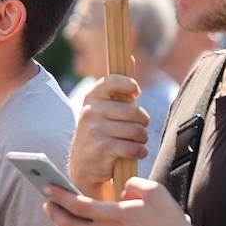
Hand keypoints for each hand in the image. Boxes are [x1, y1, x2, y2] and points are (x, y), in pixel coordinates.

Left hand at [43, 177, 204, 225]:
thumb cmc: (170, 221)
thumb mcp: (154, 191)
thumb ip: (131, 184)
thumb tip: (119, 191)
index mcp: (117, 216)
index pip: (78, 205)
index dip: (60, 195)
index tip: (48, 187)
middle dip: (54, 213)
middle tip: (47, 203)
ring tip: (58, 216)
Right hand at [68, 74, 148, 193]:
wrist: (83, 167)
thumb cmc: (99, 133)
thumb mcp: (104, 108)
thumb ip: (119, 86)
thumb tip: (132, 58)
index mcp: (91, 98)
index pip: (112, 81)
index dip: (129, 85)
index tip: (136, 94)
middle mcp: (91, 111)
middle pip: (135, 112)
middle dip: (142, 123)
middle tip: (137, 129)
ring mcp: (95, 129)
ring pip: (137, 131)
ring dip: (141, 140)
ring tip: (135, 142)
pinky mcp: (102, 147)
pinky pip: (133, 147)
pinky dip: (139, 152)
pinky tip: (134, 153)